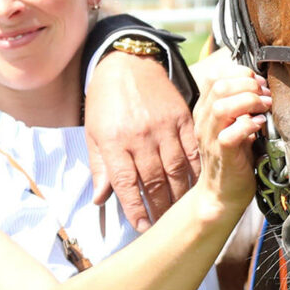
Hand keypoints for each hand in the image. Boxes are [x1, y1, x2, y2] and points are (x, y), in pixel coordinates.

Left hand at [84, 40, 198, 230]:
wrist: (127, 64)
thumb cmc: (105, 101)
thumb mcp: (93, 133)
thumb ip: (99, 168)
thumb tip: (100, 200)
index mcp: (114, 141)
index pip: (126, 184)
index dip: (135, 208)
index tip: (141, 225)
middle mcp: (140, 136)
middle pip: (154, 181)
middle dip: (159, 207)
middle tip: (162, 224)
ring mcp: (164, 126)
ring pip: (176, 169)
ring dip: (179, 194)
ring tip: (179, 210)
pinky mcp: (182, 117)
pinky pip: (193, 149)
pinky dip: (196, 169)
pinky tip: (196, 184)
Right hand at [191, 55, 272, 219]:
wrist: (221, 194)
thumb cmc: (233, 158)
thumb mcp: (234, 125)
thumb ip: (240, 105)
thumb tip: (261, 84)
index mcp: (206, 110)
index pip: (215, 76)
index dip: (240, 73)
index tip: (258, 83)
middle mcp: (205, 121)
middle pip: (219, 85)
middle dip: (248, 84)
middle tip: (265, 95)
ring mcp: (211, 137)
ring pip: (222, 106)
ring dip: (249, 101)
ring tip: (264, 108)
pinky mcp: (223, 154)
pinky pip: (231, 133)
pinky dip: (249, 125)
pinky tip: (260, 126)